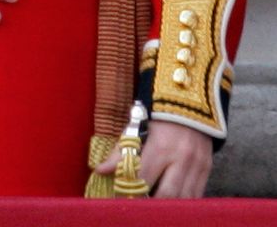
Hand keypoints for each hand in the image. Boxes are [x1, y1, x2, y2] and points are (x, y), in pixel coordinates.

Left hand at [96, 120, 212, 196]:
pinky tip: (171, 202)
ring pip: (183, 199)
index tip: (121, 198)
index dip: (131, 191)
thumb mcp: (137, 127)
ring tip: (153, 205)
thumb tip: (100, 170)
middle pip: (166, 195)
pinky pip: (196, 195)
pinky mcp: (207, 170)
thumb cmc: (157, 115)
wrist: (189, 101)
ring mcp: (197, 166)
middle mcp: (182, 158)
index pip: (143, 178)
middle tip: (138, 205)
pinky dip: (183, 202)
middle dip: (151, 204)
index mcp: (161, 146)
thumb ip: (121, 151)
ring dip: (168, 206)